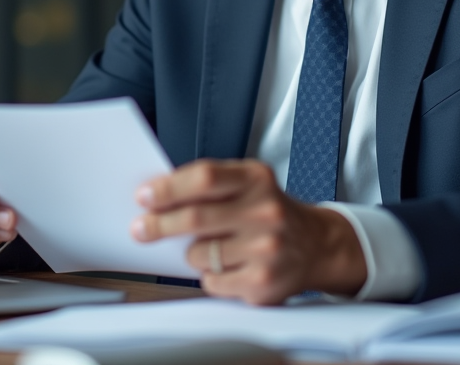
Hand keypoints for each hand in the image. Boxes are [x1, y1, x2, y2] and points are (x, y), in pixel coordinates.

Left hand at [131, 159, 366, 304]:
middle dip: (159, 225)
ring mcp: (266, 248)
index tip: (144, 196)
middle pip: (195, 218)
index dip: (168, 188)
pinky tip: (229, 267)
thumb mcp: (249, 184)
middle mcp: (265, 211)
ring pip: (199, 255)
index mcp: (255, 179)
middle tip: (141, 229)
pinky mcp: (263, 282)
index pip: (204, 178)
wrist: (318, 245)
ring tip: (212, 248)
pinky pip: (212, 282)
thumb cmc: (270, 211)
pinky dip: (210, 277)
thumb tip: (157, 198)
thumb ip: (209, 185)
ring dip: (193, 254)